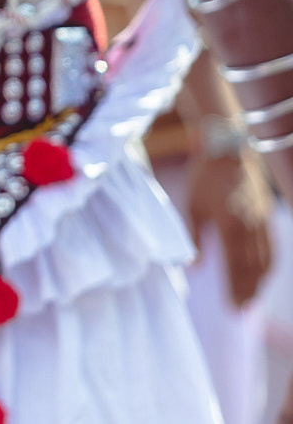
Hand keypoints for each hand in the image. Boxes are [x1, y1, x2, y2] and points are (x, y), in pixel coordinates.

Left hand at [187, 149, 274, 306]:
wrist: (228, 151)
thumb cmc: (204, 178)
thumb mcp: (192, 207)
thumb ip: (194, 239)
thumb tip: (194, 268)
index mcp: (230, 225)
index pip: (234, 266)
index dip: (233, 289)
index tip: (230, 308)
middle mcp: (251, 227)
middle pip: (252, 268)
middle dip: (247, 292)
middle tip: (240, 312)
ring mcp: (262, 222)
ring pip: (265, 260)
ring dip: (259, 283)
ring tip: (250, 300)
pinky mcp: (267, 216)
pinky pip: (272, 247)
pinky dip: (268, 266)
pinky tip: (263, 276)